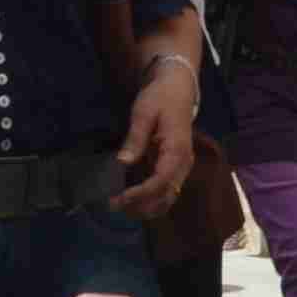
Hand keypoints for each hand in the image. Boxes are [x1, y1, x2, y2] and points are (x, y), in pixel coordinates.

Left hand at [112, 51, 198, 217]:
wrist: (177, 89)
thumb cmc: (160, 98)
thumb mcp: (143, 113)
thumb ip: (135, 138)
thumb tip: (123, 162)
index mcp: (177, 150)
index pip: (161, 181)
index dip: (141, 194)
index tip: (119, 199)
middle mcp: (183, 163)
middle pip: (166, 196)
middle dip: (141, 205)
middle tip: (113, 205)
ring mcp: (182, 167)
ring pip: (168, 198)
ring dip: (145, 207)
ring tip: (119, 206)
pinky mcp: (175, 168)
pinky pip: (166, 191)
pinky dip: (150, 199)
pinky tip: (130, 198)